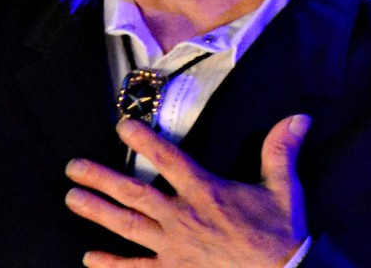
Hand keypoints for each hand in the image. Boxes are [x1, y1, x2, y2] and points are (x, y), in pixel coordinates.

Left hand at [64, 114, 310, 266]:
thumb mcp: (284, 189)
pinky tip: (89, 259)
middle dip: (101, 179)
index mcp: (205, 192)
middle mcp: (183, 218)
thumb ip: (280, 151)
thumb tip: (298, 117)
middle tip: (73, 168)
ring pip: (127, 226)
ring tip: (72, 198)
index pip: (168, 159)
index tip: (120, 125)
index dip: (144, 140)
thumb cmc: (281, 235)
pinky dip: (111, 265)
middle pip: (133, 193)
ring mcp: (174, 248)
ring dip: (97, 212)